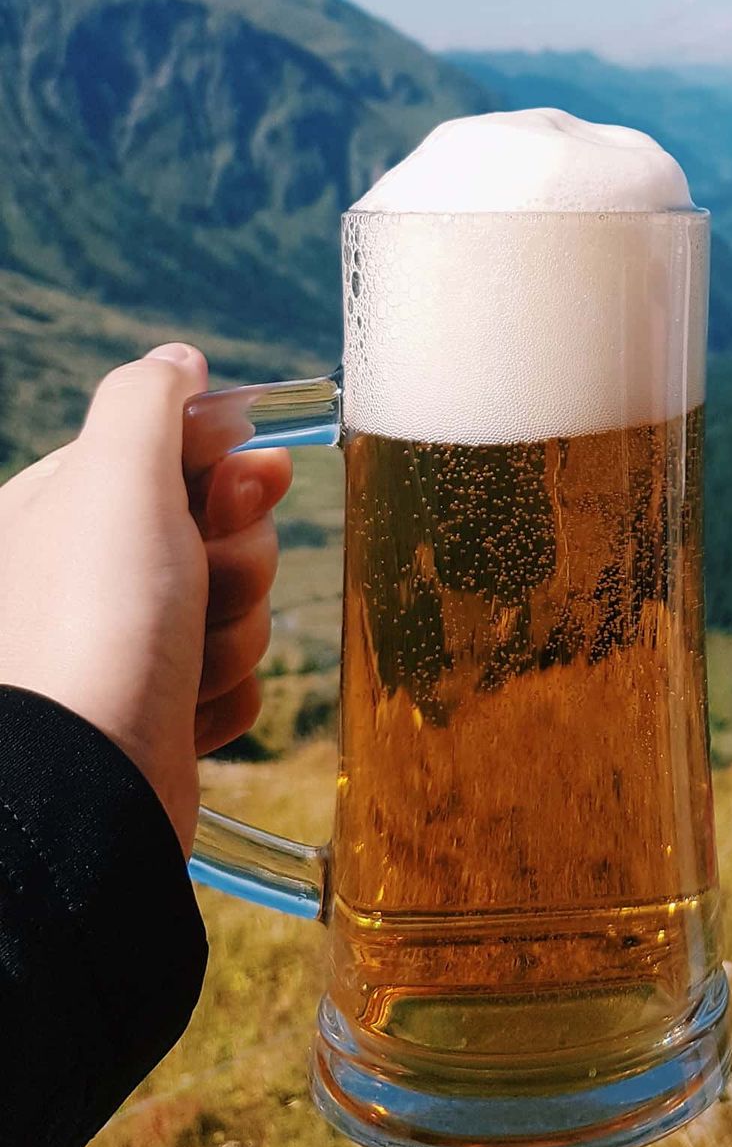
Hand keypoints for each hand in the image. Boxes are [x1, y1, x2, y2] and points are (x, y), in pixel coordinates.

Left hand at [0, 344, 290, 853]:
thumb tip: (179, 360)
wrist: (87, 785)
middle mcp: (85, 573)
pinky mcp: (154, 711)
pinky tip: (185, 708)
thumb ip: (148, 402)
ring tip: (186, 662)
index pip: (176, 454)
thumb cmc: (99, 624)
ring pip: (235, 604)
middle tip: (204, 580)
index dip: (228, 465)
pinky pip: (230, 674)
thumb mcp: (117, 479)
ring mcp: (120, 646)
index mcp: (63, 508)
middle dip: (237, 557)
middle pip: (220, 528)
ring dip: (233, 630)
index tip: (253, 481)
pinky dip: (223, 690)